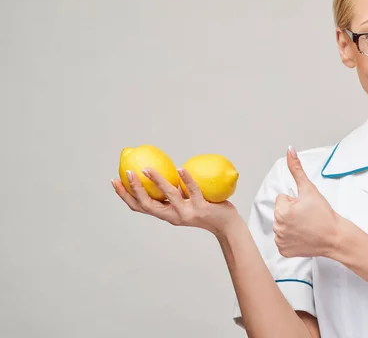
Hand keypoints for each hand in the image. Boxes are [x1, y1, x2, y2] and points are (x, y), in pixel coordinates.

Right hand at [112, 167, 238, 235]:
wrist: (226, 225)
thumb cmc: (204, 209)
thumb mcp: (184, 203)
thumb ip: (173, 193)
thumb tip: (162, 169)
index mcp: (166, 214)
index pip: (139, 207)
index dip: (125, 196)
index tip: (114, 181)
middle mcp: (173, 216)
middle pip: (147, 204)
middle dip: (135, 189)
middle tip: (127, 173)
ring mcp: (187, 213)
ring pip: (168, 196)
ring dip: (156, 181)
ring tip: (147, 168)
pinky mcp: (202, 208)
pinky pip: (192, 190)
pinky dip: (185, 179)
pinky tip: (180, 168)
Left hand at [273, 147, 341, 257]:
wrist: (335, 236)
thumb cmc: (324, 213)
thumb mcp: (309, 189)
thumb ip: (297, 169)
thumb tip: (289, 150)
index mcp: (281, 210)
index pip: (282, 199)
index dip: (295, 201)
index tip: (306, 207)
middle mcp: (278, 227)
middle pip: (280, 211)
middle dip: (292, 212)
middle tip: (307, 216)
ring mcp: (280, 240)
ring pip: (281, 225)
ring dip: (291, 224)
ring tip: (306, 226)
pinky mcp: (283, 251)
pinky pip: (282, 239)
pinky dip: (291, 238)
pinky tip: (303, 236)